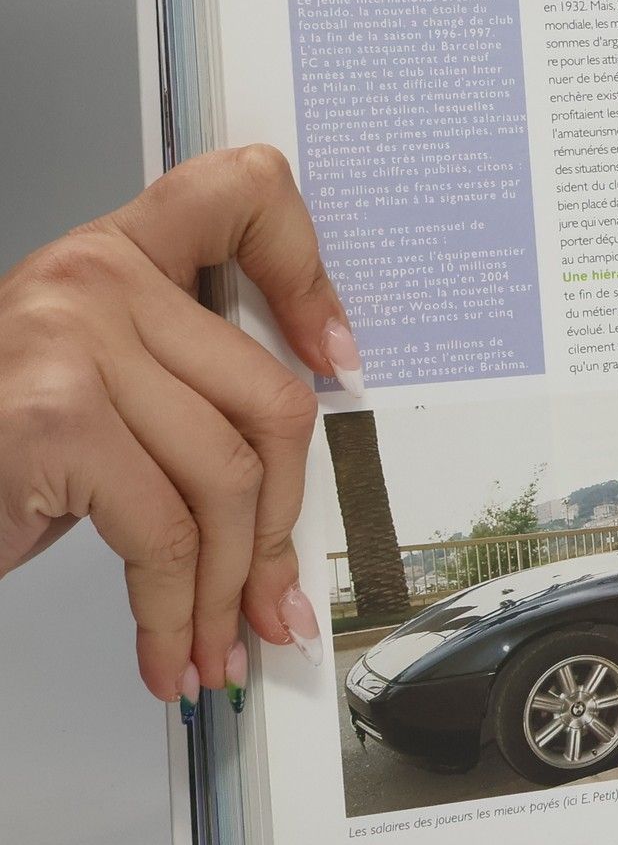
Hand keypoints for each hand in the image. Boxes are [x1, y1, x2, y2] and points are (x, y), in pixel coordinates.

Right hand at [0, 146, 356, 704]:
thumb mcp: (97, 394)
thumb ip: (188, 394)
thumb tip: (288, 491)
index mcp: (117, 253)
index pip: (239, 194)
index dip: (307, 270)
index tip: (336, 357)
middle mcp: (94, 276)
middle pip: (268, 398)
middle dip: (278, 522)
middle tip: (272, 595)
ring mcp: (69, 339)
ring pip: (225, 477)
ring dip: (227, 585)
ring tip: (218, 642)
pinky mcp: (54, 418)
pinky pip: (165, 532)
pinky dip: (175, 610)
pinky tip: (170, 650)